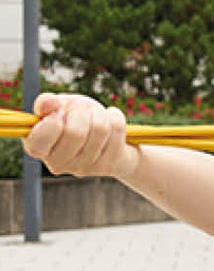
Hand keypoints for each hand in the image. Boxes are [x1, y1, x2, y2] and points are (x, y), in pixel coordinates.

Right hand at [22, 93, 140, 177]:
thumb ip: (48, 103)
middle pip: (75, 132)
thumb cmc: (77, 119)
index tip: (60, 112)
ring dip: (99, 113)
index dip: (52, 123)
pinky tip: (110, 122)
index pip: (39, 142)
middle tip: (82, 111)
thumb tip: (47, 103)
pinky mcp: (109, 165)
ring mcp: (85, 168)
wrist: (107, 136)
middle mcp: (58, 164)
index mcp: (38, 148)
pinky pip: (117, 128)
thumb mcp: (60, 106)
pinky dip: (115, 115)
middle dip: (81, 111)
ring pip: (100, 128)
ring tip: (95, 116)